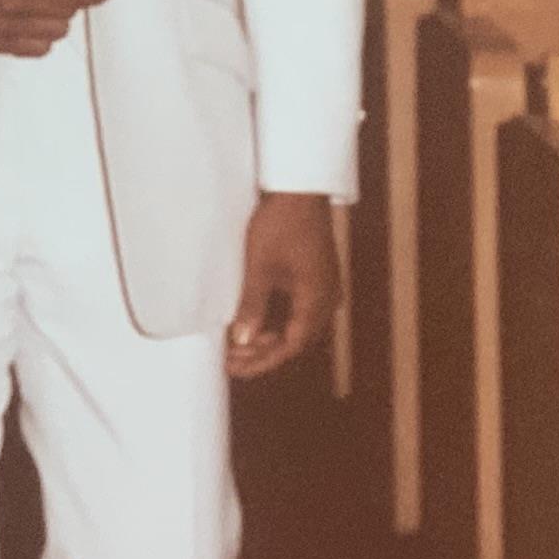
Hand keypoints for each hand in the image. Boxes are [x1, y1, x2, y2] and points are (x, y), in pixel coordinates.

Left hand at [226, 193, 340, 379]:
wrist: (300, 189)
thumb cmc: (282, 223)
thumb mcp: (260, 266)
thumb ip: (252, 306)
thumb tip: (243, 340)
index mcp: (316, 299)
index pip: (290, 346)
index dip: (262, 362)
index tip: (236, 369)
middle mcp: (326, 298)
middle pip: (296, 340)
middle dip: (264, 354)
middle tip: (232, 360)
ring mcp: (324, 287)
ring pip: (298, 326)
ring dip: (270, 339)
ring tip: (239, 345)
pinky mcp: (317, 277)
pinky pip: (299, 311)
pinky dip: (278, 321)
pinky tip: (257, 322)